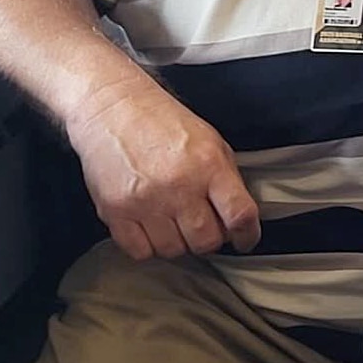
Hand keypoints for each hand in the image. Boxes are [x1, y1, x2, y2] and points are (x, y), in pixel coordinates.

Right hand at [63, 73, 259, 260]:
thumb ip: (226, 179)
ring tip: (176, 221)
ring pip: (173, 250)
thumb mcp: (211, 142)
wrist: (114, 109)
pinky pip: (140, 252)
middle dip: (212, 239)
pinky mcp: (115, 213)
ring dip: (180, 242)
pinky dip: (149, 246)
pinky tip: (152, 227)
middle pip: (206, 241)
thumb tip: (237, 217)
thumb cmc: (163, 123)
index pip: (239, 215)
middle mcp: (178, 187)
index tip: (246, 239)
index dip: (248, 234)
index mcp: (209, 166)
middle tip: (206, 226)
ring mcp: (145, 203)